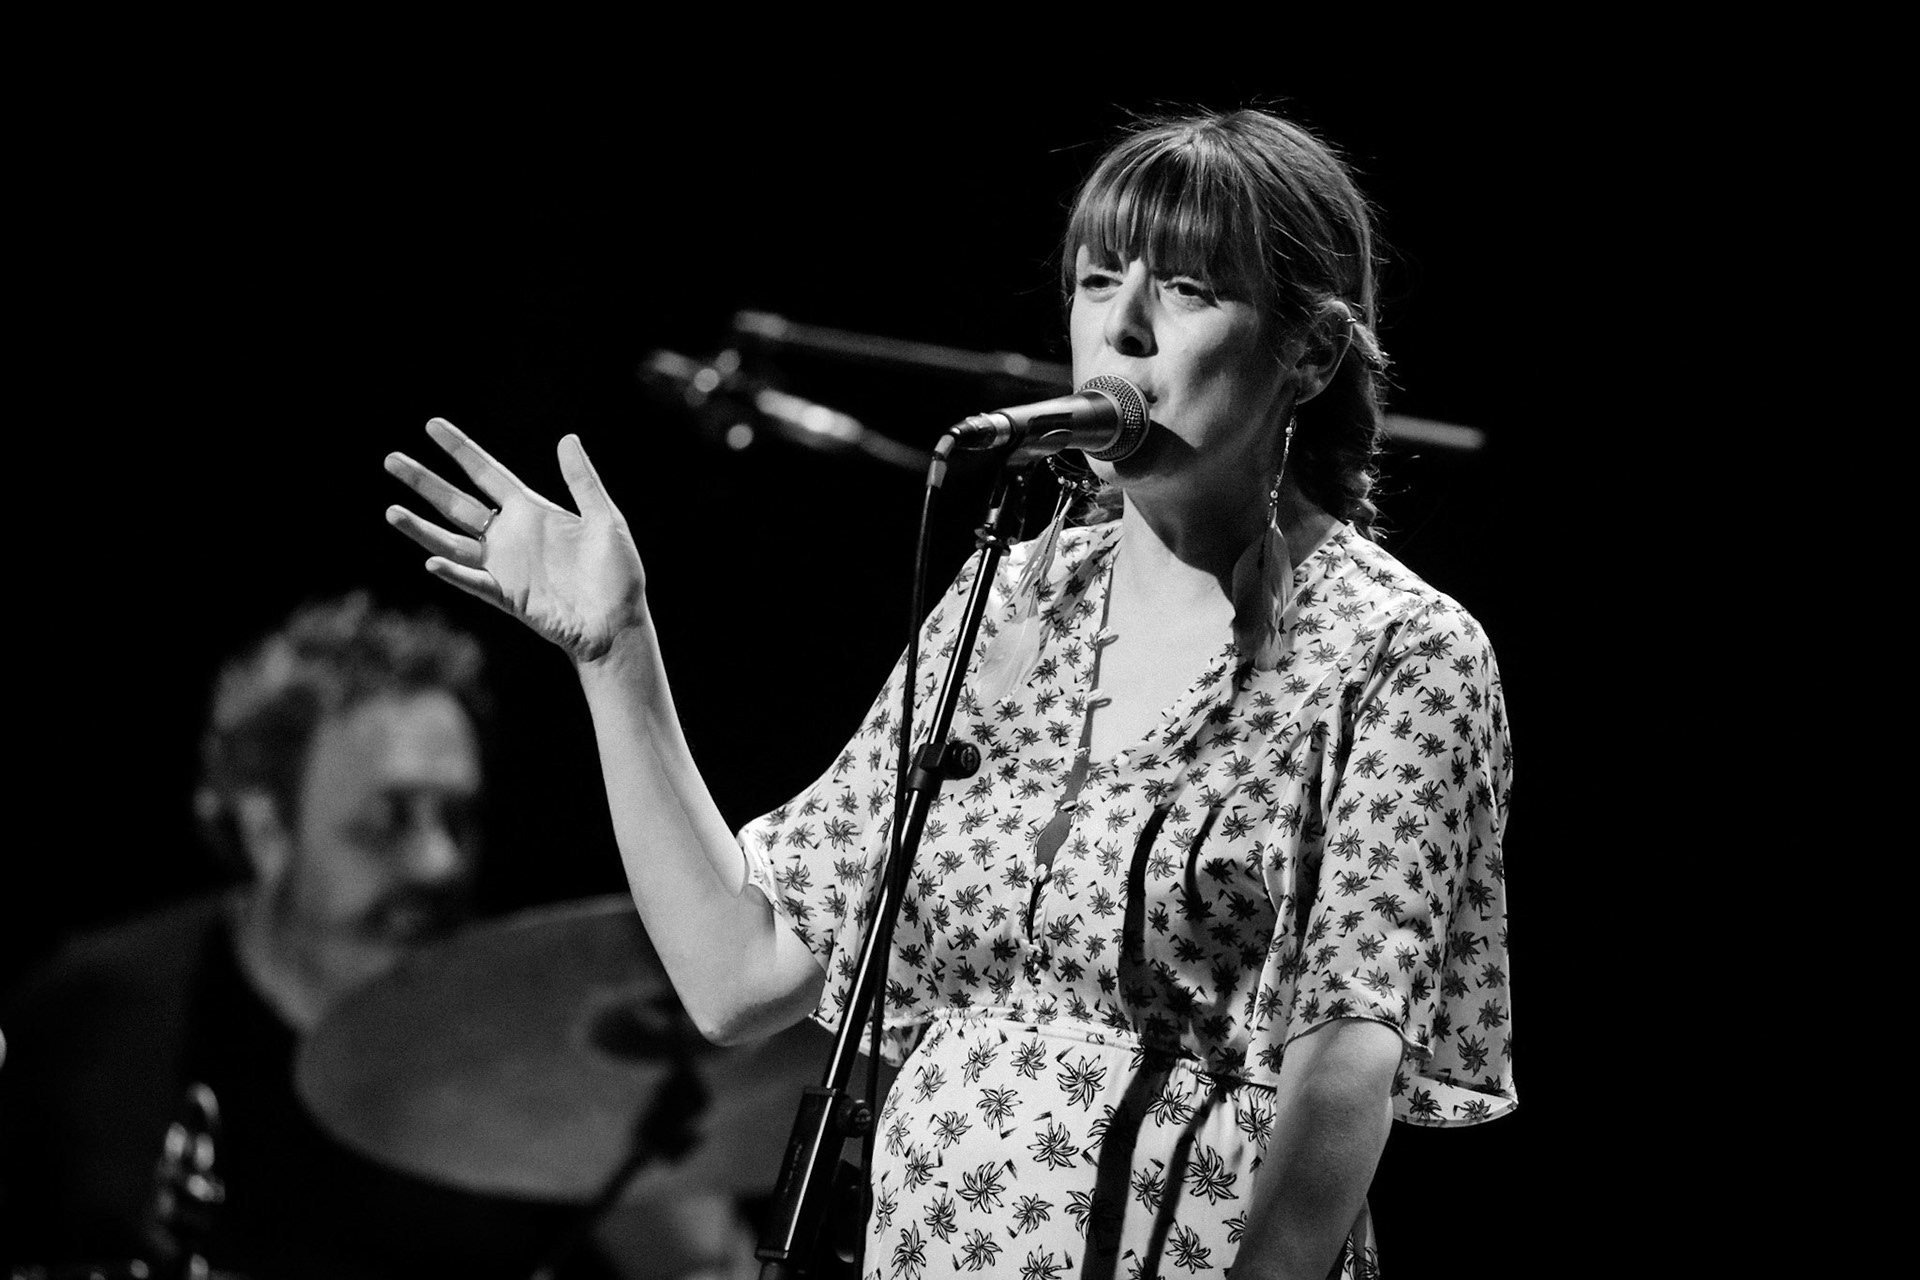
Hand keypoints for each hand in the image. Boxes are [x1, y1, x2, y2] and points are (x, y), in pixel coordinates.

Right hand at [385, 419, 646, 661]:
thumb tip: (568, 438)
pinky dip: (453, 572)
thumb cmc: (617, 573)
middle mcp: (510, 535)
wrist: (617, 623)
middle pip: (457, 503)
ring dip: (421, 528)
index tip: (431, 425)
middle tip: (391, 460)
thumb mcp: (606, 520)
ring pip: (451, 542)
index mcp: (531, 511)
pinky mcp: (507, 596)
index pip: (487, 473)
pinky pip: (473, 582)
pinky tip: (432, 560)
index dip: (460, 450)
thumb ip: (582, 482)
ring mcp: (504, 566)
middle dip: (424, 482)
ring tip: (391, 511)